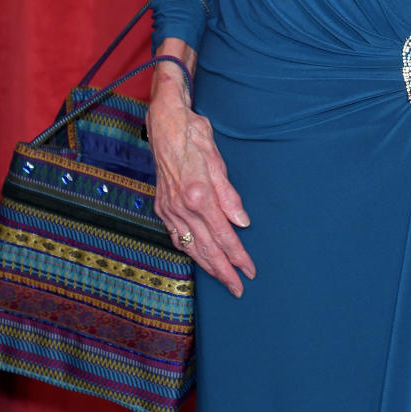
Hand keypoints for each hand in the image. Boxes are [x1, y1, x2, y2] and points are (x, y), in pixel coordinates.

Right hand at [146, 65, 255, 296]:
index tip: (249, 270)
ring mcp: (168, 208)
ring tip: (221, 279)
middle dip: (223, 271)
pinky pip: (175, 236)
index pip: (223, 235)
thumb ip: (229, 195)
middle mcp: (181, 207)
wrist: (164, 123)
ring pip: (188, 246)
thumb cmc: (193, 134)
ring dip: (206, 266)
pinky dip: (187, 251)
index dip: (238, 256)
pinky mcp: (161, 206)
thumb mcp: (217, 159)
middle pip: (206, 248)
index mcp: (198, 195)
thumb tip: (242, 222)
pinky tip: (196, 257)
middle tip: (238, 289)